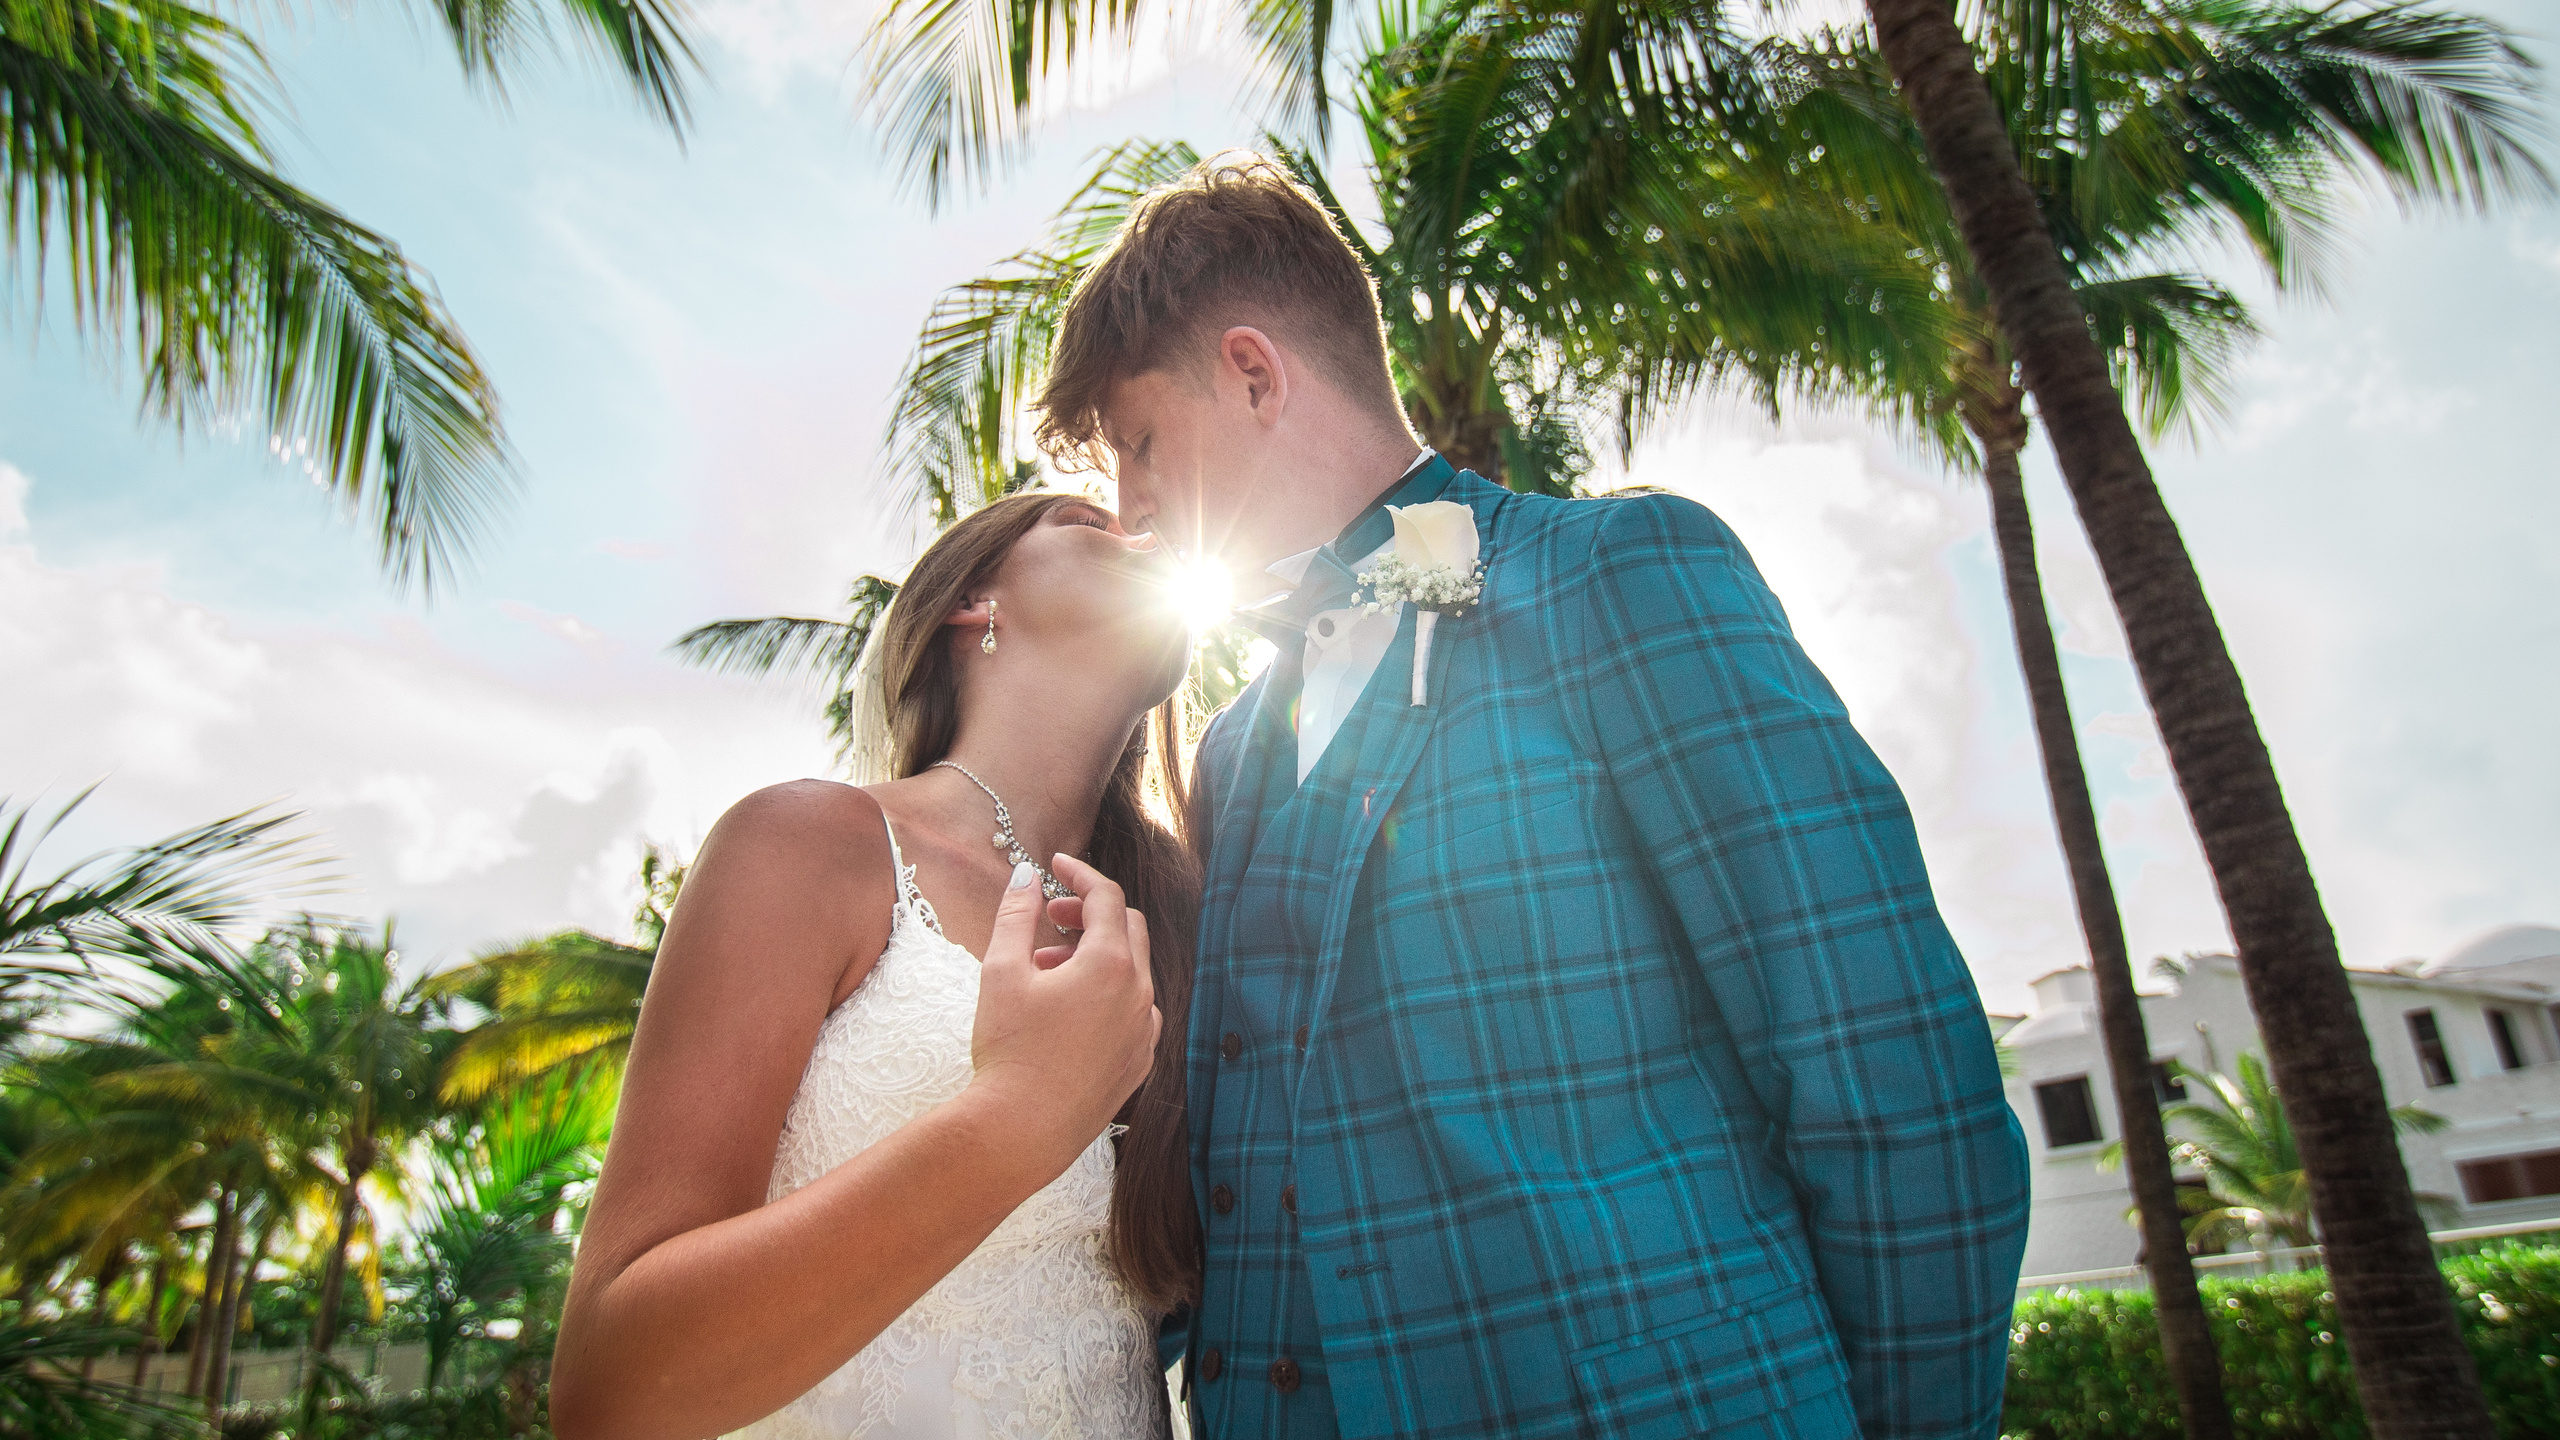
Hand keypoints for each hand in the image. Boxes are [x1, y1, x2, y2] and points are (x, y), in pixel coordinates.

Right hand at [967, 854, 1160, 1175]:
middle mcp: (1140, 994)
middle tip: (1050, 918)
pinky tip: (1070, 1011)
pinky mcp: (1140, 1063)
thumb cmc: (1008, 1051)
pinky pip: (1136, 1012)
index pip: (1106, 897)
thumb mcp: (1001, 972)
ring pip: (1132, 972)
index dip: (1080, 874)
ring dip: (1095, 957)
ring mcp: (1145, 1031)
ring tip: (1046, 972)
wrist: (1021, 1132)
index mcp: (1111, 964)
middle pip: (1128, 929)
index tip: (1056, 866)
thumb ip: (1017, 915)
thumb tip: (1025, 876)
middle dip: (1090, 913)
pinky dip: (1109, 996)